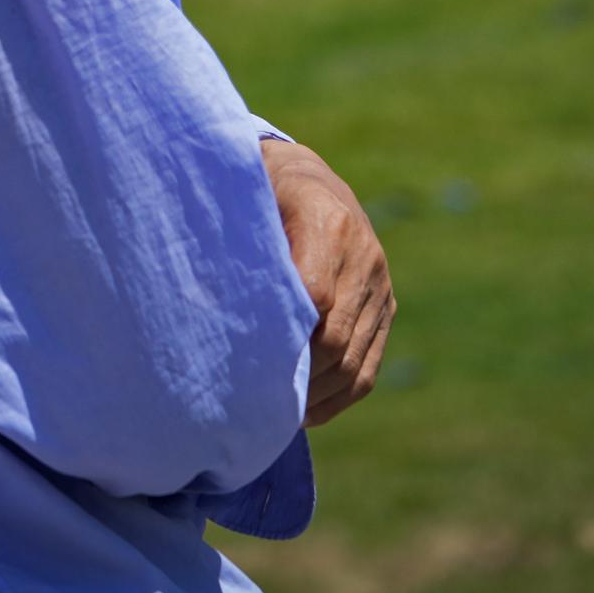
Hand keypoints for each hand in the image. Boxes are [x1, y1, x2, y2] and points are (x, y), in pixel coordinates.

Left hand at [261, 137, 395, 425]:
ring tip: (275, 414)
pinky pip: (369, 365)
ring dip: (317, 394)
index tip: (245, 363)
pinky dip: (339, 396)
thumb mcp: (243, 198)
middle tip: (252, 400)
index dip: (284, 335)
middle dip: (297, 374)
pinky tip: (305, 412)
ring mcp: (380, 286)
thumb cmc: (258, 188)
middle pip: (336, 337)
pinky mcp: (386, 307)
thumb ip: (237, 241)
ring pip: (356, 360)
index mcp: (328, 224)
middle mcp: (365, 258)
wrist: (310, 179)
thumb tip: (208, 296)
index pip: (314, 296)